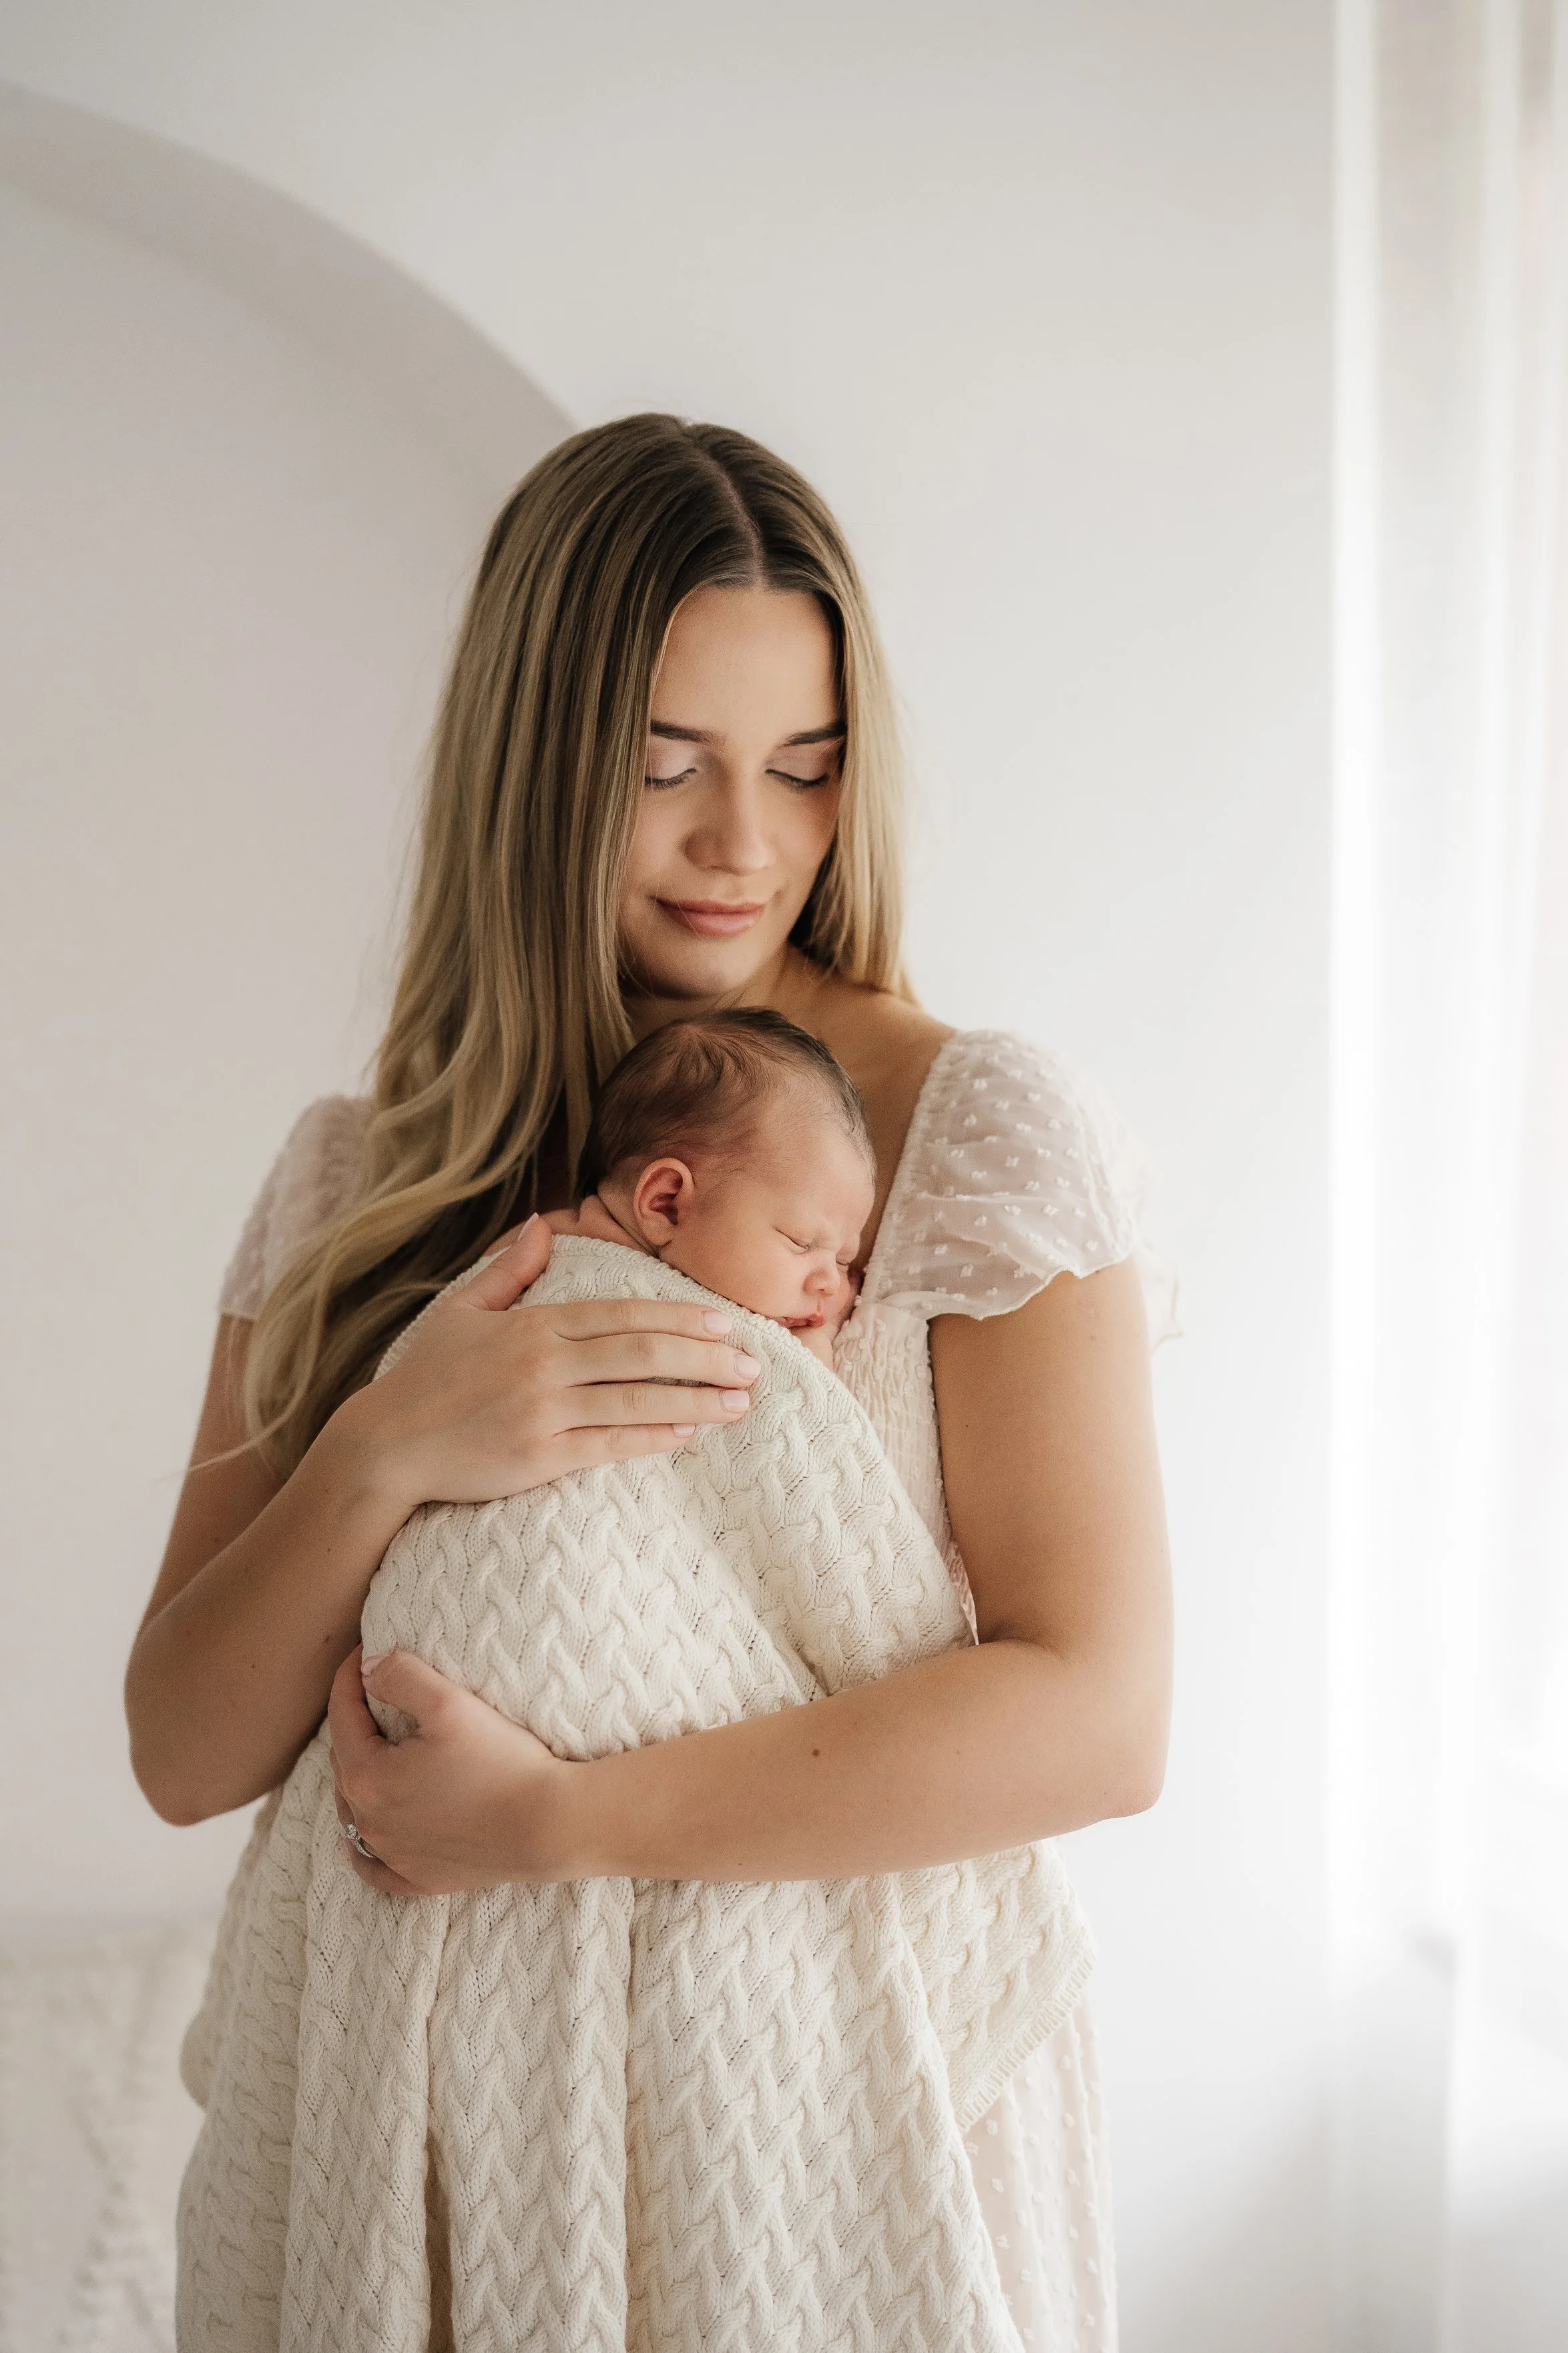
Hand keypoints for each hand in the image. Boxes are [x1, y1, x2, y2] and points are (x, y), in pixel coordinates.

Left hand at [328, 1647, 582, 1894]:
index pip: (343, 1718)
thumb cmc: (501, 1761)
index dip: (348, 1680)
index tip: (359, 1653)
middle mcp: (370, 1822)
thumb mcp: (448, 1702)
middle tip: (369, 1694)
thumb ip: (401, 1677)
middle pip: (346, 1763)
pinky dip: (363, 1853)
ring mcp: (394, 1857)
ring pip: (354, 1814)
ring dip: (355, 1780)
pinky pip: (375, 1868)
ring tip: (369, 1753)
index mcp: (368, 1777)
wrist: (548, 1826)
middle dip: (352, 1725)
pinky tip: (360, 1842)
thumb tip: (368, 1670)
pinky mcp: (420, 1879)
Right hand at [334, 1214, 760, 1515]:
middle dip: (703, 1358)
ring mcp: (543, 1413)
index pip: (622, 1316)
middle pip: (641, 1354)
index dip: (678, 1319)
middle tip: (750, 1362)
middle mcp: (544, 1365)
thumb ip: (507, 1270)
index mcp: (532, 1326)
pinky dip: (652, 1436)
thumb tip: (539, 1224)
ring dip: (695, 1400)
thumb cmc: (423, 1379)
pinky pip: (609, 1444)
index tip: (723, 1322)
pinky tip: (687, 1432)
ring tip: (738, 1401)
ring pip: (636, 1400)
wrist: (385, 1446)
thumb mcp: (461, 1312)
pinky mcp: (539, 1458)